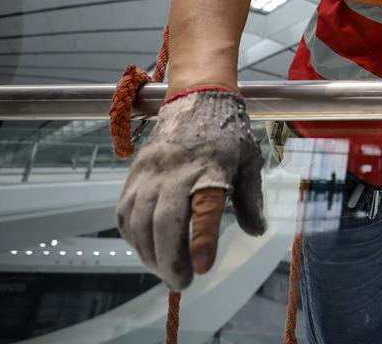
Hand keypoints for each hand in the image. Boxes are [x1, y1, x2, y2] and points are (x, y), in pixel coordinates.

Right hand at [116, 89, 265, 289]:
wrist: (197, 97)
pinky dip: (132, 236)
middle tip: (182, 283)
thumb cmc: (228, 134)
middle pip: (165, 222)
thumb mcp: (250, 162)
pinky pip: (124, 211)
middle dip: (170, 260)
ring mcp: (151, 172)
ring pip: (139, 221)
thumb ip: (251, 199)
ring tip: (165, 270)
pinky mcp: (135, 172)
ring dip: (149, 254)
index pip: (205, 209)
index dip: (202, 240)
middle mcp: (177, 171)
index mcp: (212, 169)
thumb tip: (257, 232)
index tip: (202, 268)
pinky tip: (146, 248)